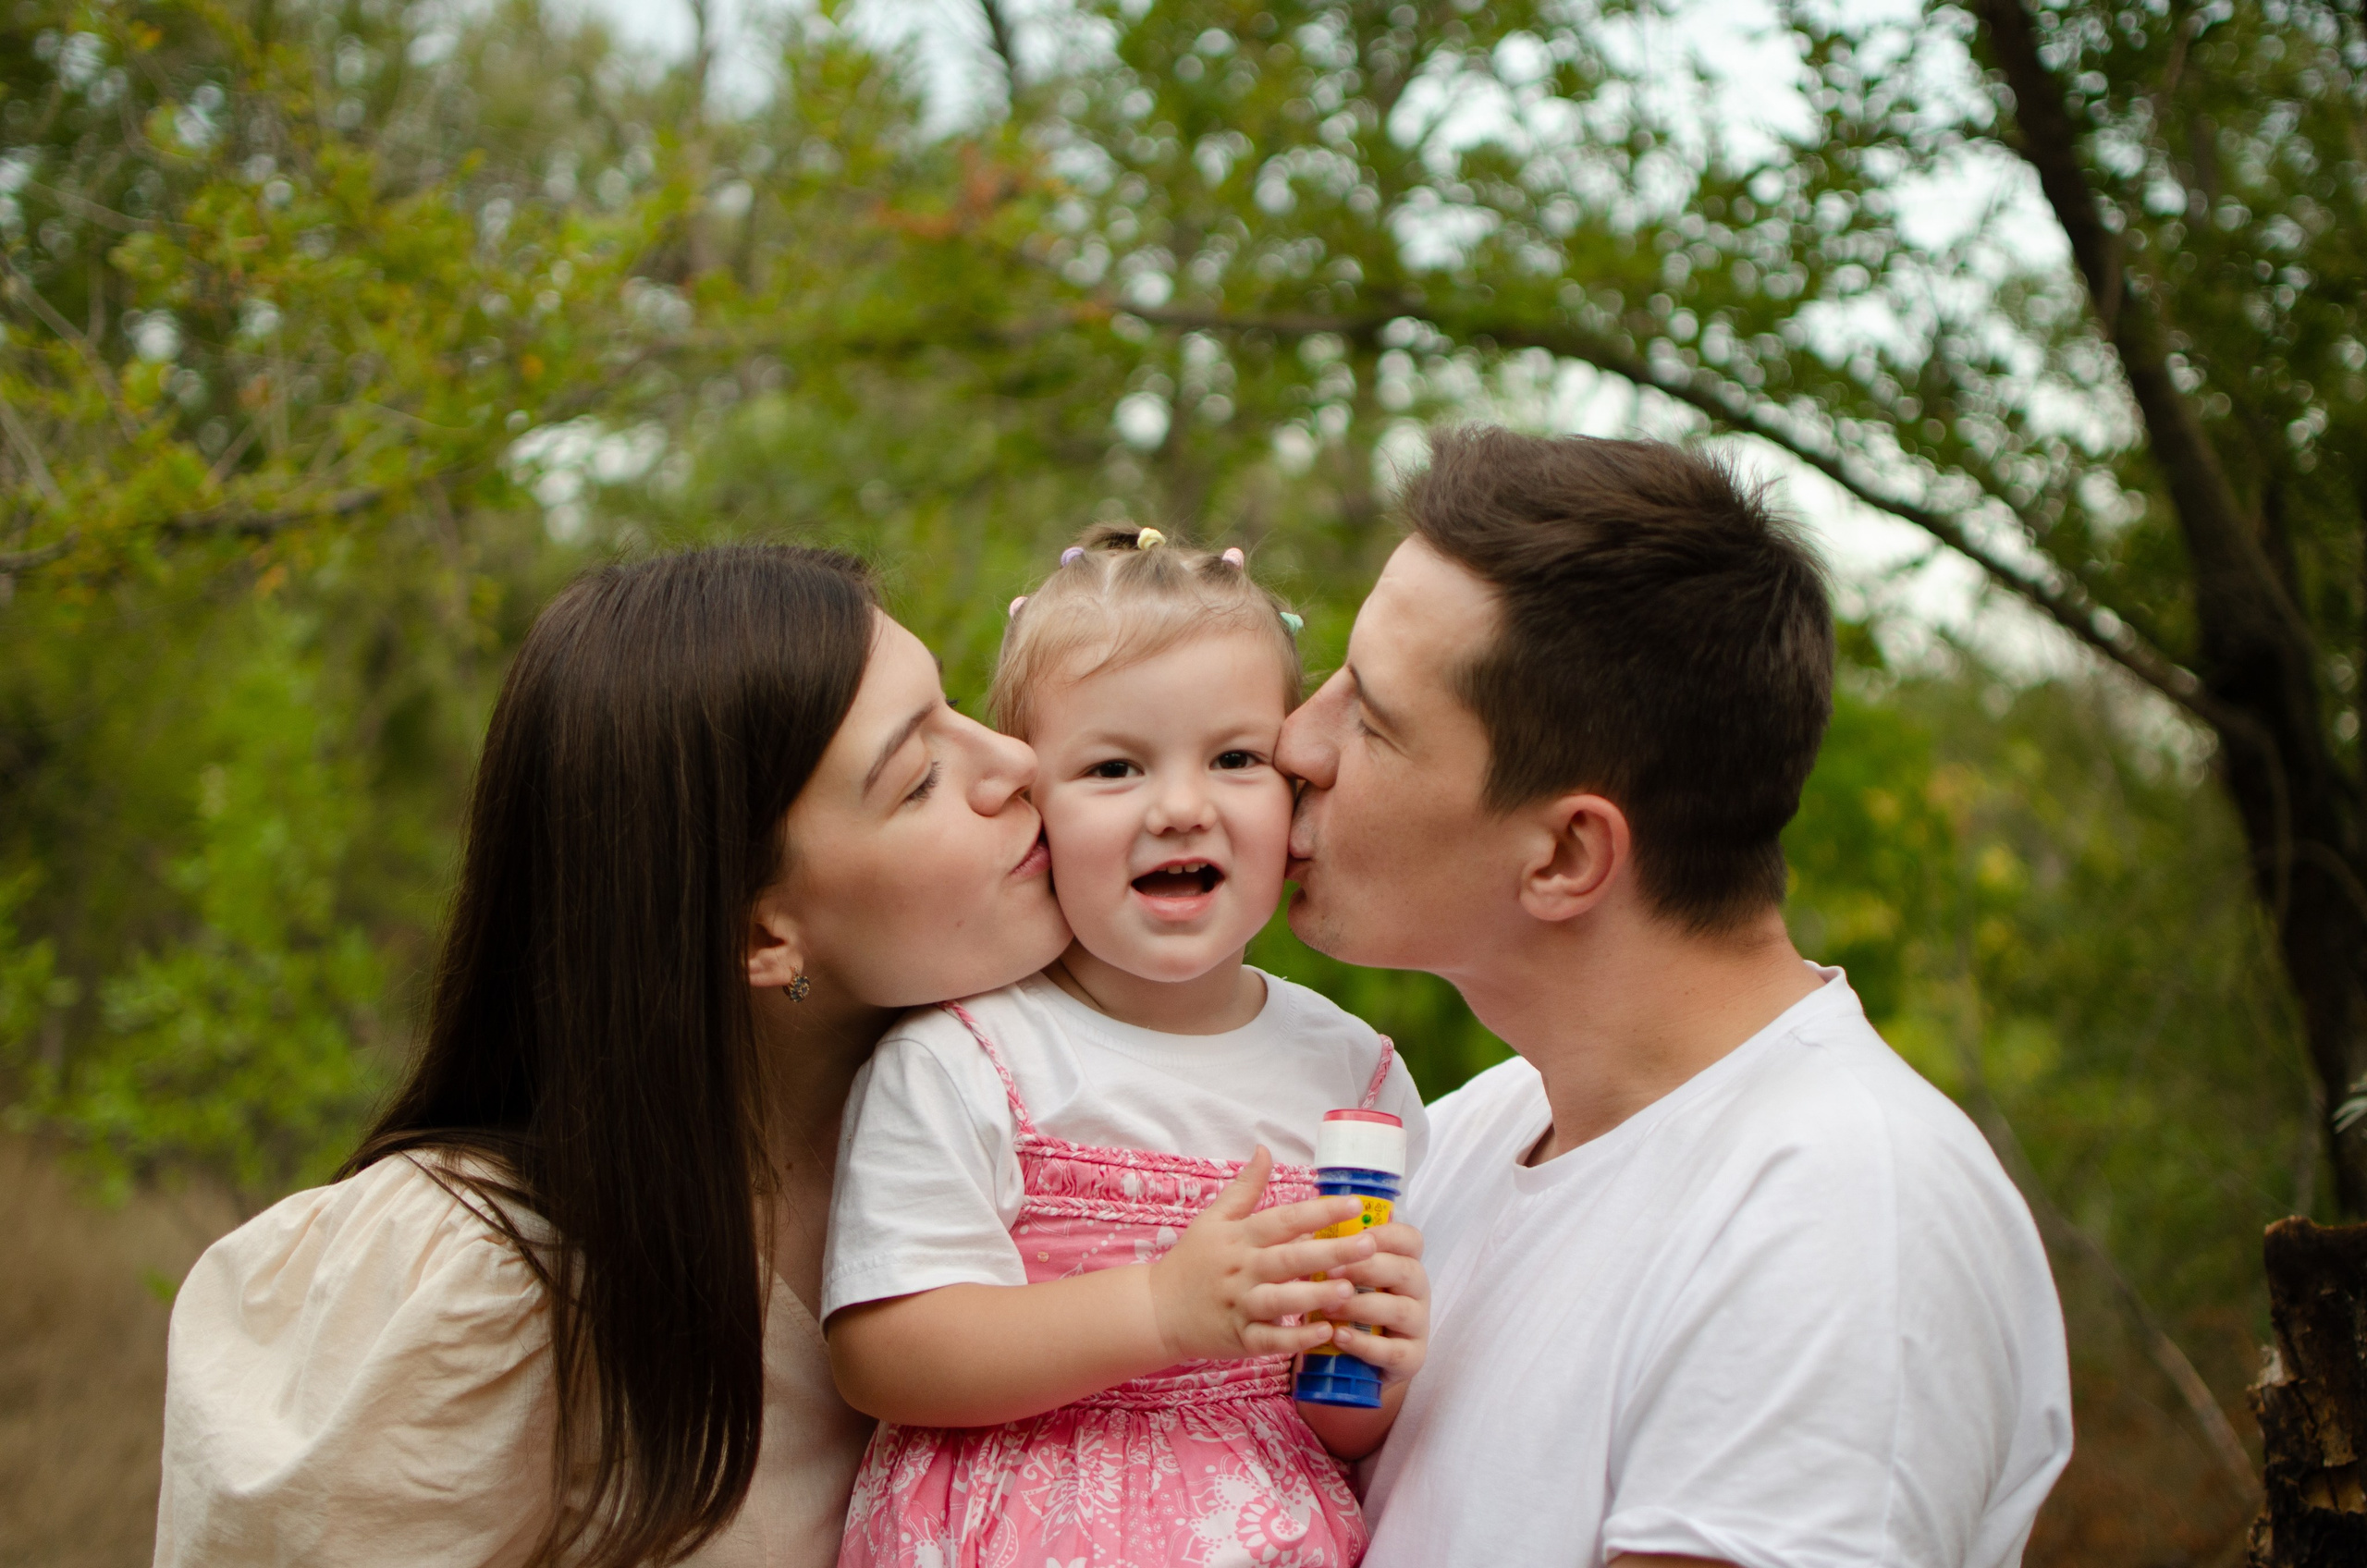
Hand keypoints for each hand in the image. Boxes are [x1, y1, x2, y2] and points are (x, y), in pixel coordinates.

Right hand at [1146, 1146, 1374, 1362]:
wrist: (1156, 1310)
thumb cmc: (1191, 1261)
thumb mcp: (1212, 1219)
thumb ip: (1244, 1188)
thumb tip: (1265, 1150)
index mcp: (1239, 1238)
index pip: (1284, 1219)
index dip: (1319, 1212)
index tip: (1354, 1204)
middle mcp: (1241, 1269)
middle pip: (1289, 1258)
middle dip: (1330, 1251)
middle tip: (1369, 1245)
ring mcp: (1240, 1305)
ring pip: (1281, 1299)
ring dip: (1315, 1294)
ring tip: (1351, 1289)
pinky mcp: (1239, 1338)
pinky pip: (1270, 1339)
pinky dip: (1296, 1337)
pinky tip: (1324, 1331)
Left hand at [1314, 1220, 1428, 1386]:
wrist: (1352, 1363)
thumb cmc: (1345, 1308)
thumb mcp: (1343, 1279)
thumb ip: (1333, 1257)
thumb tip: (1304, 1233)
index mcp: (1404, 1264)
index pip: (1410, 1240)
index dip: (1387, 1235)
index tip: (1359, 1237)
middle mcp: (1418, 1292)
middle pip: (1406, 1270)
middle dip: (1366, 1268)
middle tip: (1330, 1272)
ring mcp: (1418, 1326)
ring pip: (1398, 1309)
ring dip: (1359, 1306)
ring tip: (1326, 1309)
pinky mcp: (1412, 1358)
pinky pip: (1393, 1351)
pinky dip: (1364, 1343)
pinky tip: (1339, 1336)